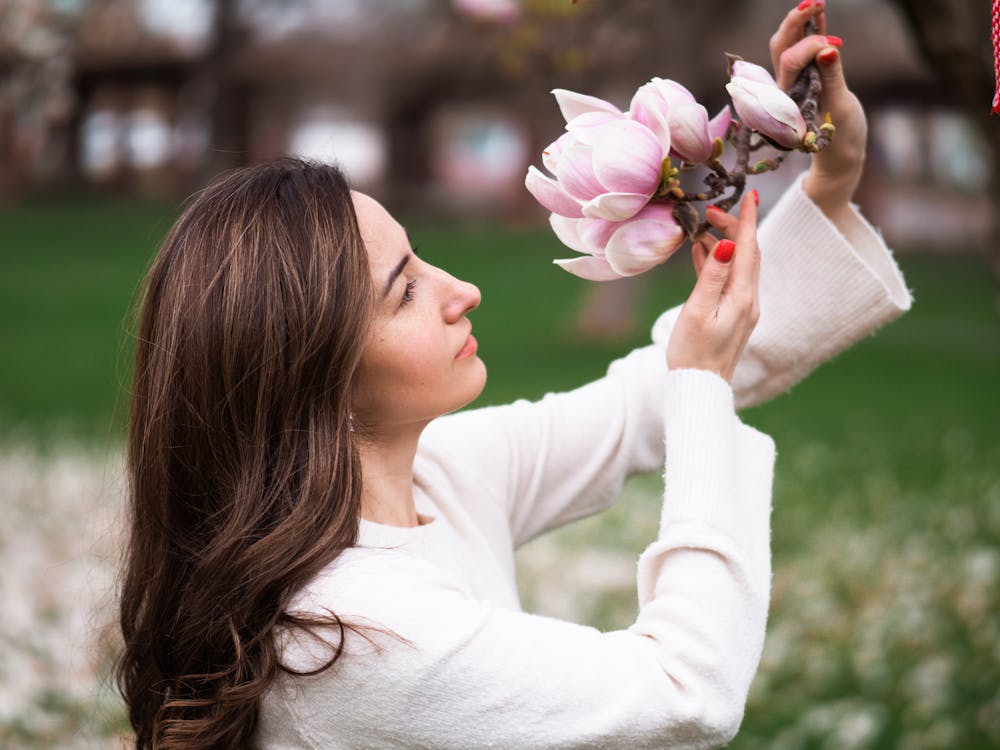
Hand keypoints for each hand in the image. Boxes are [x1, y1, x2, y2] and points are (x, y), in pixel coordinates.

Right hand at [667, 193, 759, 382]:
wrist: (700, 388)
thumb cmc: (692, 353)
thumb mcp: (698, 311)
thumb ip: (712, 276)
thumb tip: (727, 244)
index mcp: (743, 297)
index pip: (750, 249)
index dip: (748, 220)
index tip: (749, 194)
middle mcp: (749, 301)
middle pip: (748, 254)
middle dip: (734, 228)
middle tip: (710, 211)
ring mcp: (743, 309)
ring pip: (739, 266)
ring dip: (725, 244)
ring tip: (704, 226)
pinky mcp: (734, 316)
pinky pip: (730, 281)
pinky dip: (718, 263)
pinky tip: (702, 253)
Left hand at [770, 1, 866, 218]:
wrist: (839, 157)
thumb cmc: (841, 139)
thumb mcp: (839, 108)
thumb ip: (832, 78)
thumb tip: (828, 48)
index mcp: (788, 97)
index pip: (790, 60)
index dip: (809, 47)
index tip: (835, 45)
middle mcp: (786, 87)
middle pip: (781, 46)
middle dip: (794, 22)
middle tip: (812, 3)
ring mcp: (795, 83)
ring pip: (789, 46)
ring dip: (800, 23)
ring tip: (815, 3)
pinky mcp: (806, 81)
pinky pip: (803, 52)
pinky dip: (811, 32)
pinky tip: (819, 14)